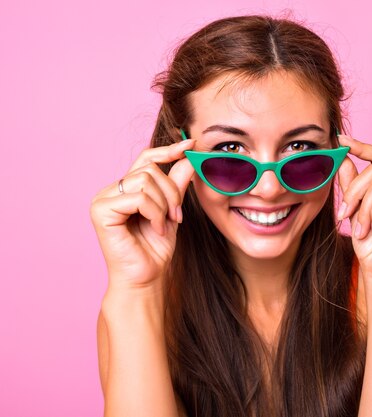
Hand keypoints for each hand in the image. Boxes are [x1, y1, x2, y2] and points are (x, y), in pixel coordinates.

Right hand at [90, 140, 195, 291]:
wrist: (147, 278)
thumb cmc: (156, 249)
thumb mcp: (172, 211)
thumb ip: (177, 185)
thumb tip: (188, 158)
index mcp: (127, 189)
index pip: (146, 158)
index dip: (168, 151)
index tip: (190, 146)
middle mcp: (112, 191)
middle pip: (150, 169)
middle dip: (171, 192)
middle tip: (176, 216)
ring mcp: (103, 199)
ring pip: (145, 180)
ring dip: (164, 204)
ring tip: (165, 225)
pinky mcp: (100, 211)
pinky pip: (138, 197)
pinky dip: (154, 213)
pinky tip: (156, 229)